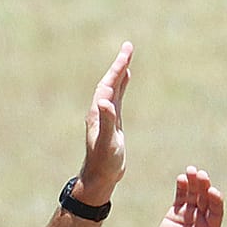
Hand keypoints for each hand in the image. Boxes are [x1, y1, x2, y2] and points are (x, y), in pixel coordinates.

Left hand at [70, 41, 131, 206]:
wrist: (99, 179)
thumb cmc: (103, 163)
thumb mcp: (107, 143)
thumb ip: (106, 122)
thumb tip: (104, 102)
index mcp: (98, 113)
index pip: (108, 84)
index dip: (117, 67)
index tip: (127, 51)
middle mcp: (100, 112)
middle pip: (110, 82)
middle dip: (119, 64)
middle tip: (129, 47)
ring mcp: (106, 117)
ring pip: (113, 89)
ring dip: (120, 73)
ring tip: (127, 58)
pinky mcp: (112, 124)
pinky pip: (117, 99)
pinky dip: (122, 87)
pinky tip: (126, 81)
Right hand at [146, 167, 223, 226]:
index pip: (216, 212)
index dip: (216, 202)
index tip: (213, 192)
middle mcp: (203, 220)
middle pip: (206, 200)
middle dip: (204, 187)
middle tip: (201, 176)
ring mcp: (190, 215)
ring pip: (194, 195)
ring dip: (194, 183)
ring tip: (191, 171)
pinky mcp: (176, 213)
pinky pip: (181, 197)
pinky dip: (182, 188)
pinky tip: (182, 178)